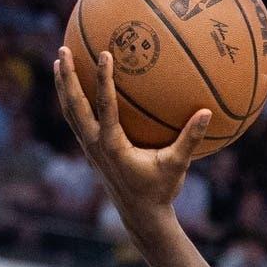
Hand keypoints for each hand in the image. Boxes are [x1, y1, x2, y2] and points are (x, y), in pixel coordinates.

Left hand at [52, 47, 209, 212]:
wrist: (141, 216)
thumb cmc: (160, 190)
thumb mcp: (177, 164)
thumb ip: (190, 138)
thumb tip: (207, 112)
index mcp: (113, 145)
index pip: (104, 105)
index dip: (103, 78)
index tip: (104, 54)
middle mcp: (95, 144)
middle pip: (74, 105)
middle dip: (68, 77)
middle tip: (63, 50)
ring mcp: (90, 148)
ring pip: (70, 111)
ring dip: (63, 86)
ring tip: (59, 62)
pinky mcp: (91, 151)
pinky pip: (76, 120)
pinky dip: (71, 101)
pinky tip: (73, 89)